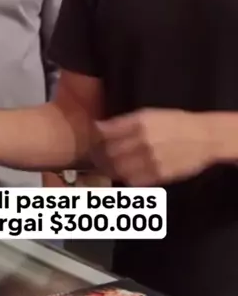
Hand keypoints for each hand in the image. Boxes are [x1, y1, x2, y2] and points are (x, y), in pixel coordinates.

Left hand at [93, 109, 213, 185]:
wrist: (204, 138)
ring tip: (105, 168)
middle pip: (109, 153)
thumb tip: (98, 127)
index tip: (92, 142)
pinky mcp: (159, 175)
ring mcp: (151, 160)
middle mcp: (143, 141)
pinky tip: (123, 174)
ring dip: (108, 170)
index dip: (94, 140)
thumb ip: (122, 122)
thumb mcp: (149, 114)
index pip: (106, 133)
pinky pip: (133, 181)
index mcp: (139, 122)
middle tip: (94, 158)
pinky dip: (124, 178)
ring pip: (118, 170)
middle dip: (98, 157)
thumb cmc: (175, 122)